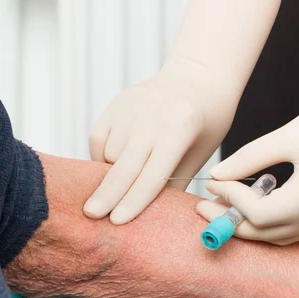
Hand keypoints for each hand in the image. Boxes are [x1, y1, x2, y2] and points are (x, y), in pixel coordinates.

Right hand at [84, 66, 237, 223]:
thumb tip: (149, 214)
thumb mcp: (200, 152)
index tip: (117, 221)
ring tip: (121, 181)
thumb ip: (174, 181)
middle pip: (123, 165)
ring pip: (108, 153)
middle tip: (92, 215)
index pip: (153, 173)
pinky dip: (101, 154)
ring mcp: (131, 105)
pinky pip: (98, 137)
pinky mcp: (117, 101)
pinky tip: (113, 161)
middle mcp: (152, 115)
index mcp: (181, 128)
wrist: (198, 76)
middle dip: (107, 194)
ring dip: (110, 173)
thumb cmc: (206, 121)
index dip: (134, 200)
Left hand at [197, 81, 298, 244]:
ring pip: (281, 235)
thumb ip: (250, 158)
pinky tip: (255, 203)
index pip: (259, 214)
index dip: (230, 201)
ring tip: (224, 206)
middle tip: (203, 208)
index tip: (213, 183)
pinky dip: (272, 221)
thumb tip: (218, 176)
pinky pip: (296, 228)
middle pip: (267, 234)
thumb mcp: (288, 135)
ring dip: (250, 224)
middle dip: (231, 223)